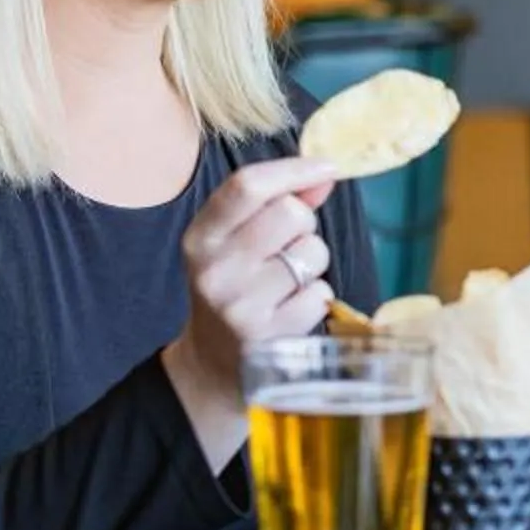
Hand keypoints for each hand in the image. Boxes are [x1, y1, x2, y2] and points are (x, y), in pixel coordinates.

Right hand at [160, 156, 339, 464]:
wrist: (213, 363)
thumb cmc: (234, 288)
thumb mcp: (237, 242)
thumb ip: (277, 202)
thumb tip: (324, 173)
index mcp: (201, 237)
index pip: (248, 186)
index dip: (294, 169)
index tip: (327, 166)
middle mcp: (214, 269)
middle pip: (290, 214)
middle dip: (304, 225)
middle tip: (288, 246)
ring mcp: (239, 306)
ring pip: (312, 254)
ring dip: (313, 264)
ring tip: (288, 281)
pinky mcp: (268, 336)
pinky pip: (320, 294)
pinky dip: (317, 297)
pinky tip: (292, 307)